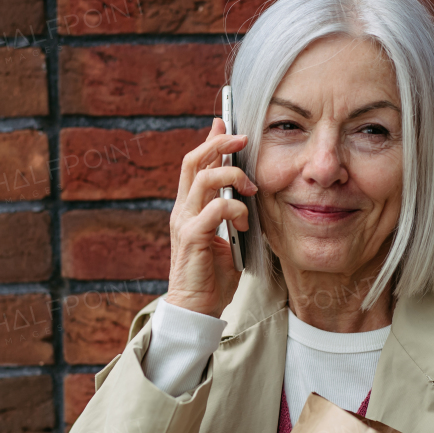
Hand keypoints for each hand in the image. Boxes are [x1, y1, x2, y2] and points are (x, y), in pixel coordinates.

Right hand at [164, 117, 257, 317]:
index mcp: (189, 208)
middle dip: (219, 143)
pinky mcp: (192, 237)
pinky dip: (235, 209)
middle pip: (194, 161)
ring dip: (232, 175)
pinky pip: (215, 208)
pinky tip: (243, 223)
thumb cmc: (212, 278)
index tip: (224, 123)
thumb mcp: (225, 238)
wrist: (196, 309)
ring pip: (205, 178)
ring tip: (251, 188)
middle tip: (243, 137)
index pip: (195, 164)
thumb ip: (230, 216)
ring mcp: (184, 222)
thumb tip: (246, 197)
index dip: (209, 141)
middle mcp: (182, 210)